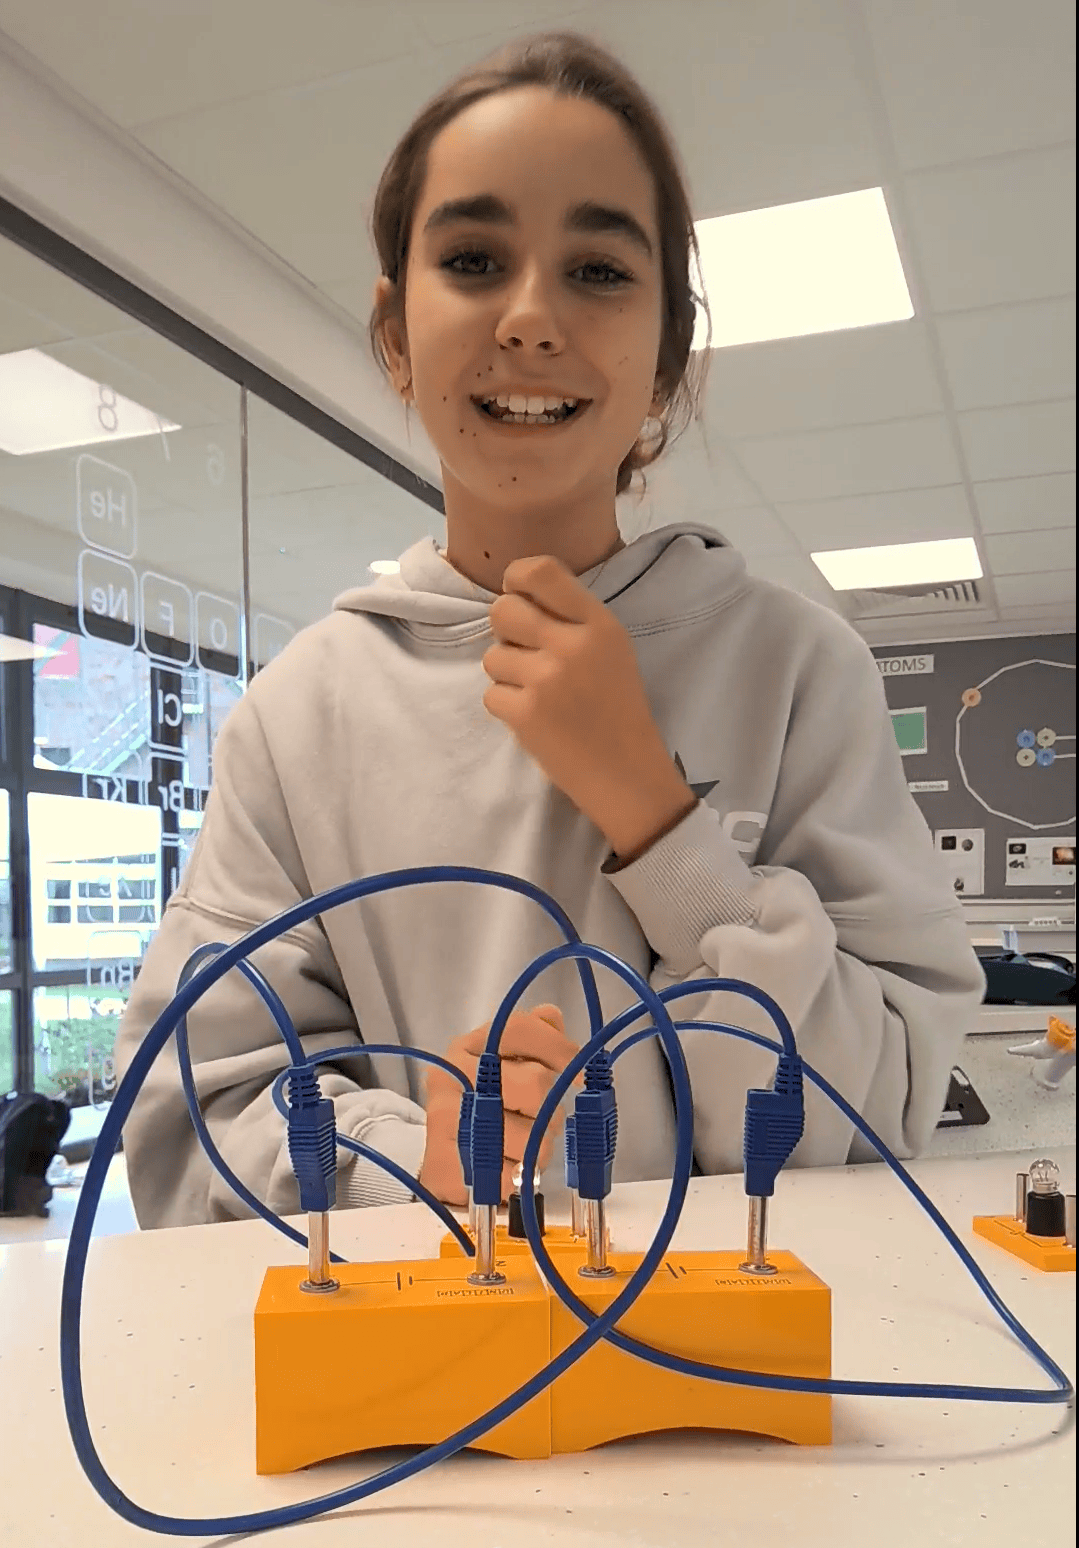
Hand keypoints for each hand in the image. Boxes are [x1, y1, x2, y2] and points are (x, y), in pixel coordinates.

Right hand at [418, 1004, 578, 1205]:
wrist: (440, 1159)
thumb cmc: (481, 1106)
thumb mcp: (501, 1065)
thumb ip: (531, 1038)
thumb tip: (552, 1017)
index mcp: (469, 1046)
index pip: (520, 1029)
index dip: (560, 1048)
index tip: (583, 1074)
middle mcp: (453, 1075)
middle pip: (536, 1083)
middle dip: (551, 1109)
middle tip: (543, 1121)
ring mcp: (446, 1120)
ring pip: (531, 1136)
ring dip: (539, 1149)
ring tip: (523, 1148)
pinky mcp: (447, 1164)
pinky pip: (512, 1174)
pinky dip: (520, 1176)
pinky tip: (508, 1168)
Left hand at [482, 555, 695, 858]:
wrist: (626, 774)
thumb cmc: (617, 709)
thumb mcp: (612, 649)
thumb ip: (571, 618)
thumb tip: (516, 594)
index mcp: (598, 624)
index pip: (540, 571)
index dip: (516, 579)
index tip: (518, 596)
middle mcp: (572, 645)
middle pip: (502, 610)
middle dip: (505, 631)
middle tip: (526, 653)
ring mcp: (546, 680)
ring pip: (492, 656)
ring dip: (507, 675)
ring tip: (539, 694)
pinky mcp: (524, 714)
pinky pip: (491, 693)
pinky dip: (508, 707)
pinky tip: (536, 718)